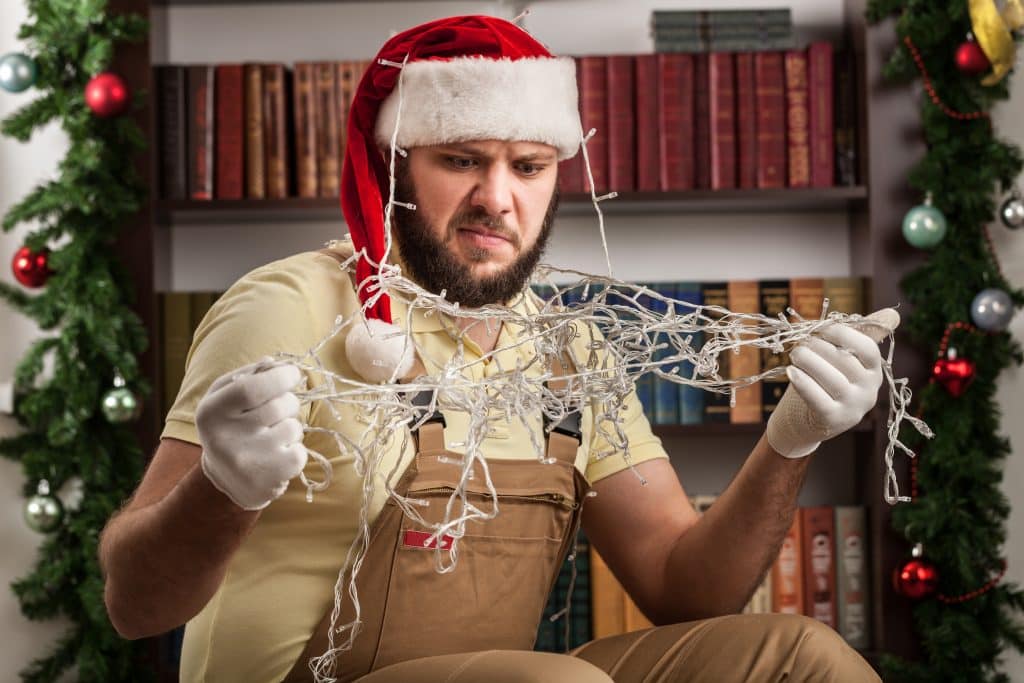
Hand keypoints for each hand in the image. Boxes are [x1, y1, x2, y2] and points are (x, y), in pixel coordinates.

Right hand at [196, 357, 306, 509]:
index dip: (280, 377)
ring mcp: (247, 462)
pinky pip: (299, 452)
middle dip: (289, 401)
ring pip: (293, 428)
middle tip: (280, 409)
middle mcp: (224, 438)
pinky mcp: (267, 480)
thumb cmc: (231, 425)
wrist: (226, 479)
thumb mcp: (227, 396)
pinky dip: (295, 450)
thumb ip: (249, 375)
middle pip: (279, 406)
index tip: (293, 373)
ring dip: (291, 427)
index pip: (250, 388)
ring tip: (272, 436)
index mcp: (211, 411)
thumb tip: (276, 364)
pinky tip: (277, 455)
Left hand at [766, 309, 897, 458]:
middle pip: (845, 362)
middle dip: (819, 347)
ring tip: (794, 354)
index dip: (843, 334)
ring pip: (832, 379)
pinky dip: (803, 382)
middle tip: (800, 342)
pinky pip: (818, 399)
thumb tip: (893, 313)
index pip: (868, 349)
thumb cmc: (822, 381)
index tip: (820, 328)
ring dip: (809, 361)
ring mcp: (853, 408)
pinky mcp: (833, 421)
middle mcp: (869, 391)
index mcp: (874, 371)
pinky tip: (790, 371)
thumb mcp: (840, 358)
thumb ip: (856, 335)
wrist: (803, 420)